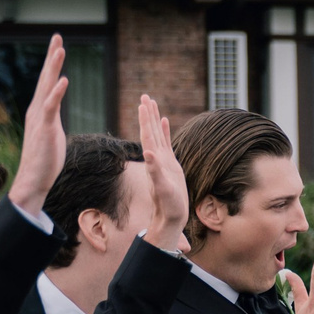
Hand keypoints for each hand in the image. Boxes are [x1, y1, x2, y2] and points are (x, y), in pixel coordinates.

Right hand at [6, 34, 68, 213]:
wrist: (34, 179)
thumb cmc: (44, 160)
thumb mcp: (51, 134)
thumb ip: (52, 121)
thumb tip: (55, 116)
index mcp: (41, 110)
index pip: (48, 82)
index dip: (53, 63)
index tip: (58, 45)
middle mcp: (37, 109)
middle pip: (45, 78)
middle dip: (52, 56)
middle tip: (57, 36)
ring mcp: (40, 118)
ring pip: (47, 87)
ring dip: (53, 68)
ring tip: (60, 49)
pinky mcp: (45, 128)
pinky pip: (51, 107)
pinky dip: (57, 93)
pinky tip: (63, 80)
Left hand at [137, 93, 189, 252]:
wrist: (170, 217)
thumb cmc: (168, 205)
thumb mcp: (162, 188)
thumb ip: (155, 170)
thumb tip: (148, 153)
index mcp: (154, 160)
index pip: (148, 135)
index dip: (145, 120)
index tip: (143, 104)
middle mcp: (156, 157)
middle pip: (150, 131)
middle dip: (147, 114)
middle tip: (145, 96)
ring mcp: (163, 160)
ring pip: (156, 134)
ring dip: (154, 119)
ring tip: (152, 102)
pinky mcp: (170, 164)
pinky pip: (166, 143)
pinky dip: (164, 131)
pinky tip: (163, 121)